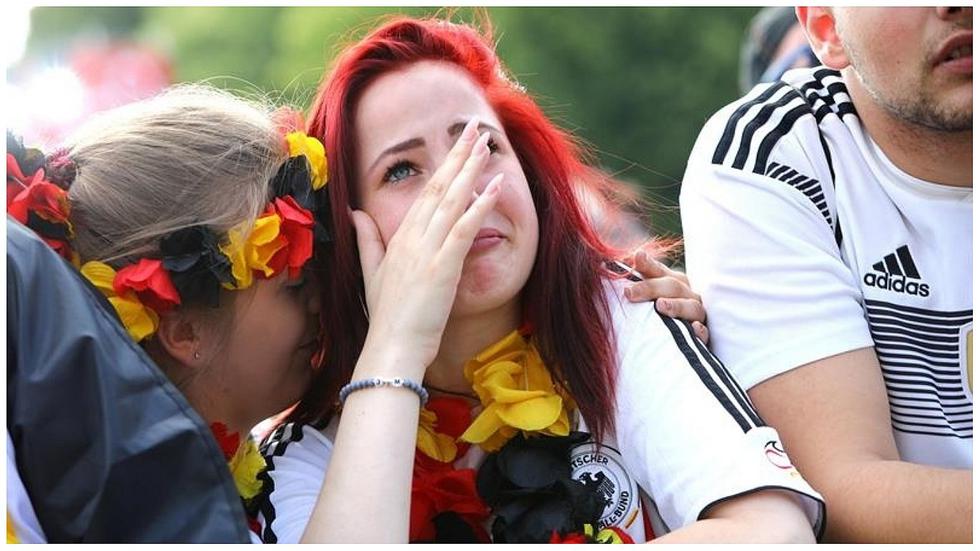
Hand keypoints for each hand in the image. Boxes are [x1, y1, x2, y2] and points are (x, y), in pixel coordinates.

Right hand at [351, 118, 502, 374]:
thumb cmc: (388, 317)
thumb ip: (366, 240)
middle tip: (475, 128)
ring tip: (486, 144)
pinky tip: (493, 186)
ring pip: (451, 200)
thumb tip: (355, 213)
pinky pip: (463, 228)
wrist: (391, 347)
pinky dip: (479, 205)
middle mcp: (413, 236)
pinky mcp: (442, 266)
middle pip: (439, 186)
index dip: (444, 165)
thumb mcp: (372, 273)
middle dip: (458, 154)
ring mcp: (427, 249)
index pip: (426, 192)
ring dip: (470, 169)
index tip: (460, 144)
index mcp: (400, 237)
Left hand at [624, 250, 708, 342]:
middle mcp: (687, 296)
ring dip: (677, 306)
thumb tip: (634, 256)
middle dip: (651, 288)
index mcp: (673, 283)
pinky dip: (700, 330)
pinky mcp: (702, 337)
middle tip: (629, 292)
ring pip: (693, 307)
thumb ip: (637, 280)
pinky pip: (704, 333)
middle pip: (674, 286)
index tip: (637, 258)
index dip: (648, 264)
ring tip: (660, 306)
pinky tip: (693, 328)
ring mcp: (696, 316)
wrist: (674, 345)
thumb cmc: (654, 317)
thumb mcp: (644, 297)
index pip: (659, 271)